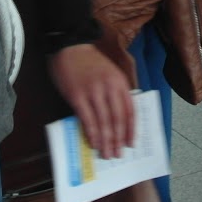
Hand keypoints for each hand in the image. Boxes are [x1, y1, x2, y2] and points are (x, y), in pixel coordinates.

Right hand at [48, 43, 133, 159]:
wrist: (70, 46)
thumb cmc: (90, 62)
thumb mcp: (110, 73)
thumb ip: (116, 93)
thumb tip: (118, 119)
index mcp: (120, 83)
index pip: (130, 111)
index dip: (131, 130)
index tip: (130, 144)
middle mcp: (110, 87)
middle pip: (118, 119)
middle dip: (118, 140)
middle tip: (117, 154)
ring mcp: (93, 92)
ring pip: (103, 122)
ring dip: (105, 141)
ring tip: (106, 153)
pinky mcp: (77, 96)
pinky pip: (87, 119)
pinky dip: (91, 133)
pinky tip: (93, 143)